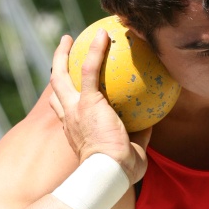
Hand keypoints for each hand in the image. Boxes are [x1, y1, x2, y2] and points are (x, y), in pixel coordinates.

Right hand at [49, 30, 150, 185]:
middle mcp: (70, 118)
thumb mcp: (130, 151)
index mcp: (76, 130)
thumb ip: (138, 134)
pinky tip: (104, 34)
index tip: (73, 85)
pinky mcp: (88, 102)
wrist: (110, 173)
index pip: (65, 110)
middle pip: (56, 87)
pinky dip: (96, 50)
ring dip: (63, 54)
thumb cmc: (120, 172)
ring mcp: (75, 109)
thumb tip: (152, 121)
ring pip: (61, 75)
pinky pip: (90, 69)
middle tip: (64, 52)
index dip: (65, 96)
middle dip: (56, 68)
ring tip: (69, 38)